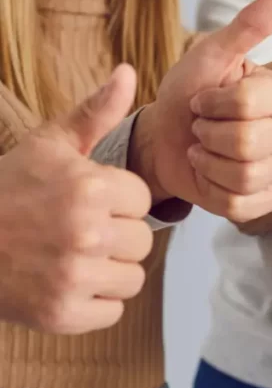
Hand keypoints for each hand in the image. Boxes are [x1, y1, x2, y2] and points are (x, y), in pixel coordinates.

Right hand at [0, 65, 153, 333]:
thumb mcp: (47, 146)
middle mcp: (86, 233)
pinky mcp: (62, 314)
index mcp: (89, 188)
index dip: (116, 201)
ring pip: (133, 277)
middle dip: (116, 236)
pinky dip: (93, 302)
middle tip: (74, 231)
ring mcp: (73, 277)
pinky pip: (113, 310)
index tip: (84, 201)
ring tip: (70, 257)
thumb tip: (130, 73)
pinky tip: (63, 283)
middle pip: (142, 241)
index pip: (142, 200)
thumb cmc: (6, 190)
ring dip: (109, 271)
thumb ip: (95, 113)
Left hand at [133, 0, 271, 221]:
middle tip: (202, 128)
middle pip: (248, 144)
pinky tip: (211, 176)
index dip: (211, 104)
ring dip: (208, 163)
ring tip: (204, 151)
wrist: (167, 139)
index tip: (203, 100)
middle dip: (207, 136)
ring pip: (245, 176)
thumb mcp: (209, 56)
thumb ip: (247, 26)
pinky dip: (214, 192)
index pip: (248, 104)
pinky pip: (242, 206)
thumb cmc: (186, 94)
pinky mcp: (268, 200)